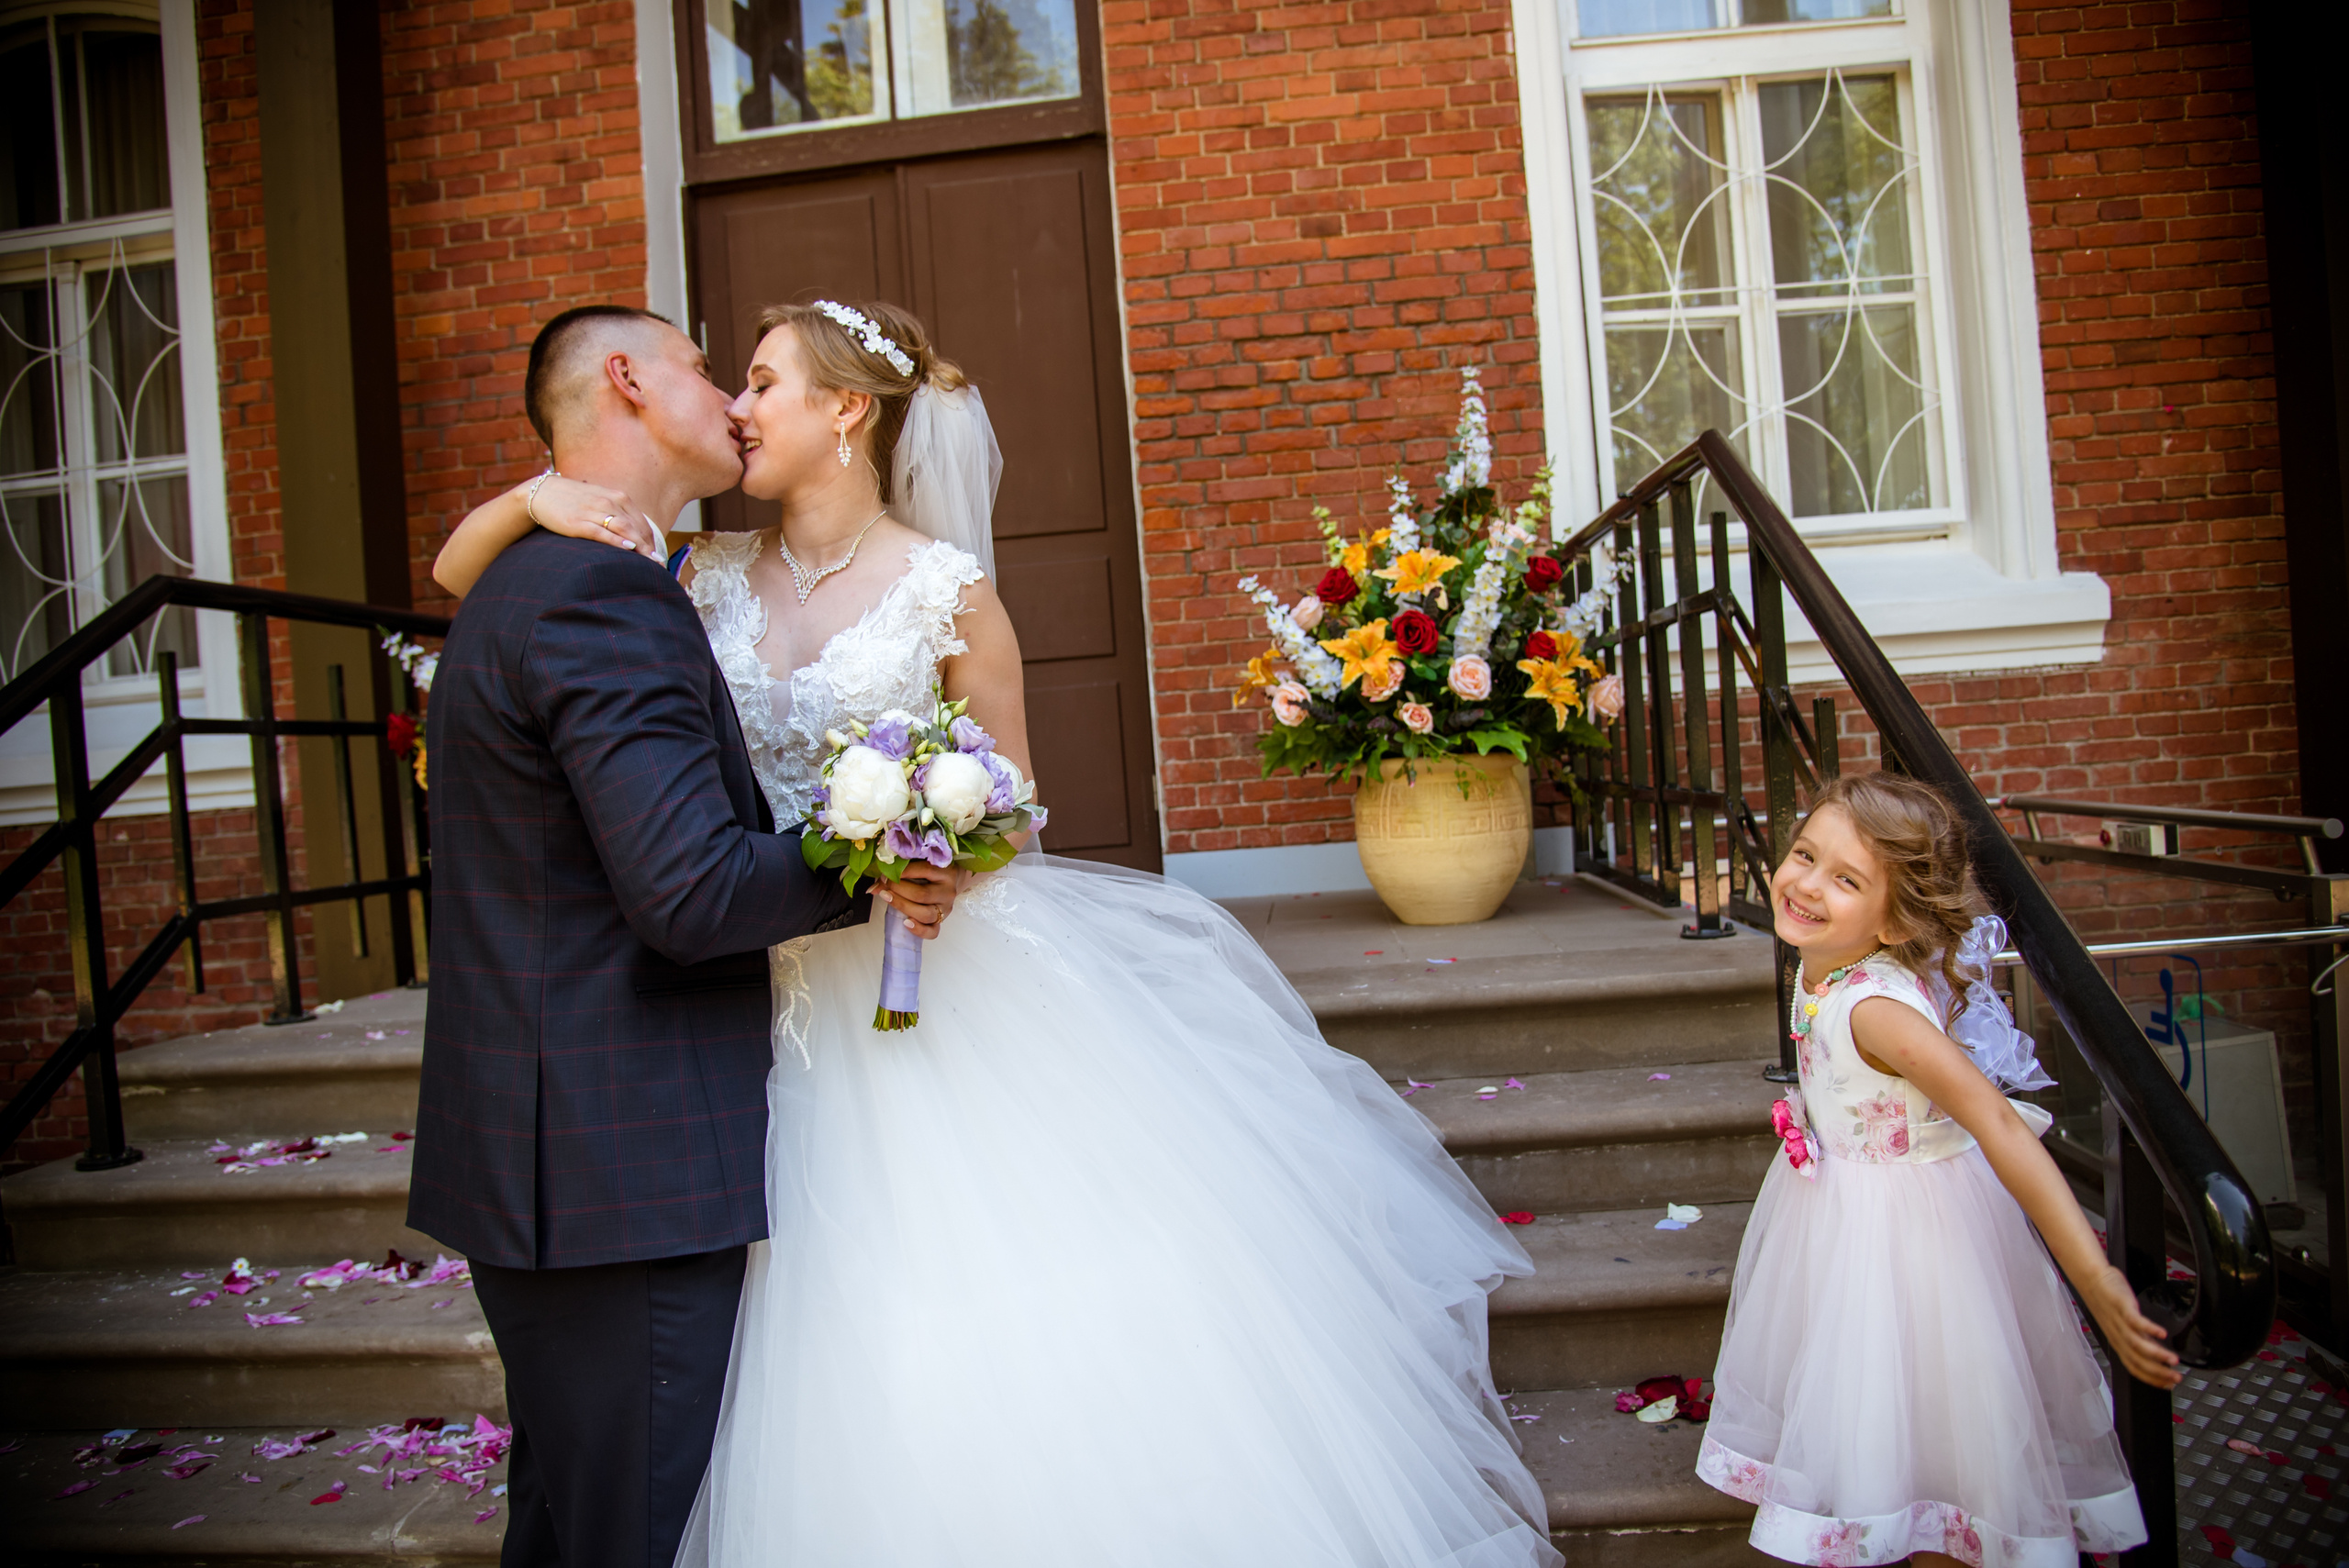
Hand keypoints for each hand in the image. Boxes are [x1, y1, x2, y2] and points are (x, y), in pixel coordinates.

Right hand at [527, 476, 660, 556]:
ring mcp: (593, 511)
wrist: (542, 493)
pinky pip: (601, 532)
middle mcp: (609, 502)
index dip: (652, 542)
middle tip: (659, 566)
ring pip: (623, 529)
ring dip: (639, 546)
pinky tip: (629, 549)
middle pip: (636, 527)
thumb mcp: (600, 502)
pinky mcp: (578, 522)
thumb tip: (634, 538)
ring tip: (649, 562)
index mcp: (618, 497)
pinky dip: (616, 541)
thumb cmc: (574, 501)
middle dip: (649, 548)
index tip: (658, 558)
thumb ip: (618, 515)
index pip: (641, 523)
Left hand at [876, 861, 957, 938]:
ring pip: (926, 914)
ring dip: (903, 907)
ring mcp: (946, 908)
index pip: (925, 871)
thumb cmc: (931, 872)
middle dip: (899, 891)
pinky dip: (918, 930)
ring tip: (888, 899)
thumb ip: (899, 872)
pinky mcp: (942, 921)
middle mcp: (948, 891)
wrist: (952, 881)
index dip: (903, 872)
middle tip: (885, 887)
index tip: (886, 874)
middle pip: (922, 895)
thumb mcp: (919, 865)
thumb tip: (873, 889)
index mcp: (945, 872)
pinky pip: (932, 932)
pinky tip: (906, 923)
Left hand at [2080, 1264, 2183, 1387]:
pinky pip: (2134, 1321)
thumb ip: (2140, 1338)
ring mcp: (2119, 1321)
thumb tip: (2158, 1352)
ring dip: (2157, 1355)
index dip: (2151, 1379)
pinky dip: (2149, 1329)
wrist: (2091, 1278)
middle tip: (2176, 1378)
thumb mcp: (2124, 1323)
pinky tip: (2163, 1333)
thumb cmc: (2108, 1300)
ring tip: (2174, 1361)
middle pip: (2137, 1360)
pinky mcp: (2121, 1306)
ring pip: (2137, 1344)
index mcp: (2118, 1341)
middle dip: (2158, 1373)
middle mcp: (2118, 1335)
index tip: (2169, 1386)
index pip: (2134, 1367)